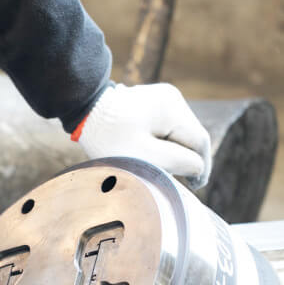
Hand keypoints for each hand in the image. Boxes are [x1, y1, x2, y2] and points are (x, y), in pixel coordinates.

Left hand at [74, 83, 211, 188]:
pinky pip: (167, 127)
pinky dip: (163, 142)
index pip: (199, 141)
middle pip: (190, 136)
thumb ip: (177, 161)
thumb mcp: (144, 155)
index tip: (194, 187)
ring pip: (179, 133)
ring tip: (153, 163)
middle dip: (184, 158)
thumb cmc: (109, 137)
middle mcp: (172, 98)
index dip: (200, 166)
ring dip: (173, 150)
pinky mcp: (154, 102)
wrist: (83, 111)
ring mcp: (164, 97)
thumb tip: (199, 167)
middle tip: (169, 178)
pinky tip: (147, 150)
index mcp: (172, 108)